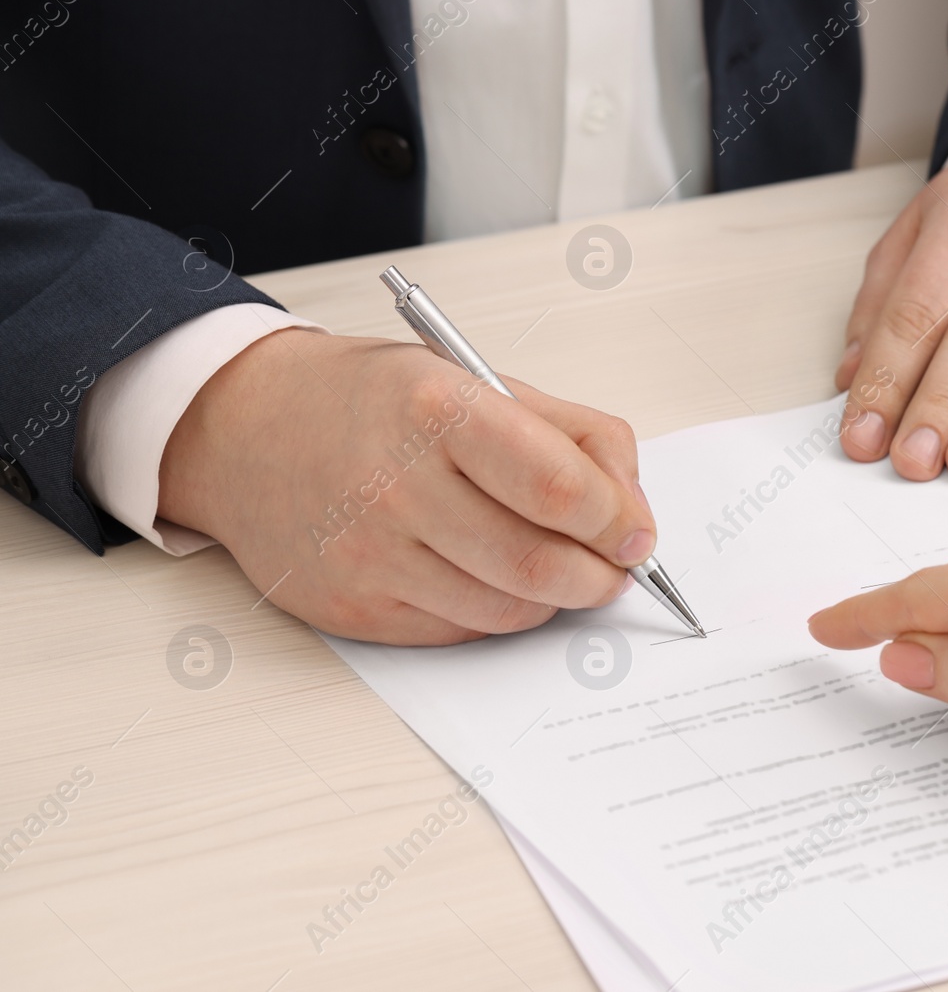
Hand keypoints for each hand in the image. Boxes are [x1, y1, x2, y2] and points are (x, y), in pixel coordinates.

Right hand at [158, 330, 656, 643]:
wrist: (246, 429)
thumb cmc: (372, 401)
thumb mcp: (478, 380)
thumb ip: (574, 434)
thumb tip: (632, 509)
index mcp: (437, 409)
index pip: (559, 489)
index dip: (617, 522)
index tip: (636, 532)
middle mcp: (396, 484)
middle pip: (539, 564)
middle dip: (600, 576)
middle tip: (614, 567)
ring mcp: (368, 554)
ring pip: (507, 609)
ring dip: (555, 599)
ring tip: (560, 569)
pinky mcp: (352, 608)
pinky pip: (461, 631)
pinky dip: (498, 612)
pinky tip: (492, 576)